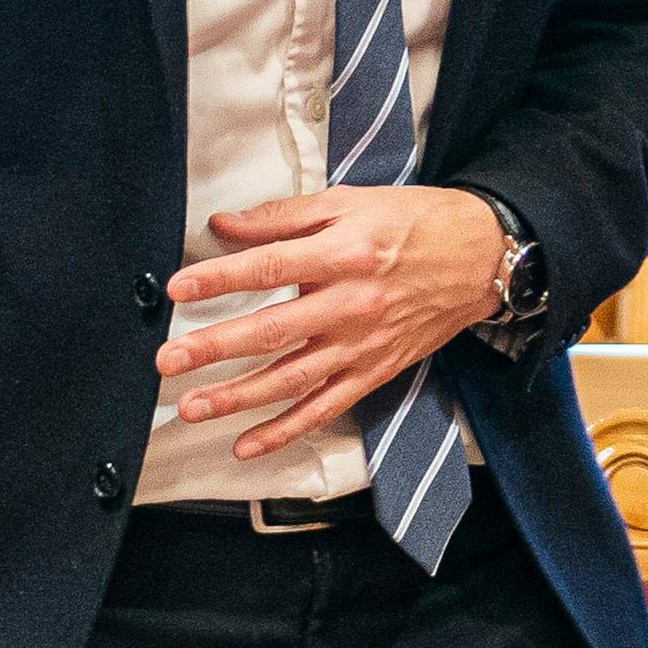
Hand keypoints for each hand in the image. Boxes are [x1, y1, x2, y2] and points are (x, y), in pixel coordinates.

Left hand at [159, 183, 508, 460]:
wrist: (480, 257)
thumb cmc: (411, 223)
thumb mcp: (349, 203)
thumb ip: (284, 216)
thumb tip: (224, 225)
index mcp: (343, 254)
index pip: (270, 267)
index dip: (221, 278)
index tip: (177, 288)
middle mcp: (351, 305)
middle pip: (273, 331)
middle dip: (215, 347)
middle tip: (167, 360)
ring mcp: (362, 346)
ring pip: (293, 379)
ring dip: (239, 397)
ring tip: (192, 407)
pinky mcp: (373, 373)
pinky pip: (325, 408)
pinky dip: (285, 431)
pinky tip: (246, 444)